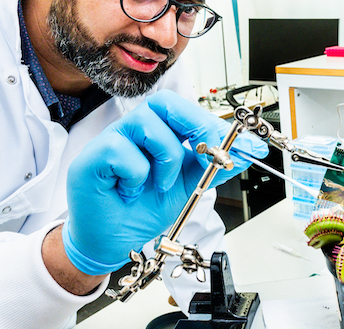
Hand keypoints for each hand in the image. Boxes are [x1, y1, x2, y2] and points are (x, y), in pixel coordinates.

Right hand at [62, 90, 267, 274]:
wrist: (113, 240)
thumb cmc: (143, 209)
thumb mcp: (190, 187)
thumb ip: (214, 166)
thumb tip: (249, 150)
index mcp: (160, 132)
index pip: (188, 111)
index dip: (216, 125)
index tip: (247, 146)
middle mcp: (137, 130)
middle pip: (165, 103)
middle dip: (195, 126)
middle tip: (206, 156)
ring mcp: (114, 139)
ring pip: (147, 124)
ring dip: (165, 159)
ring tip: (160, 185)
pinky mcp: (94, 155)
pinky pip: (122, 151)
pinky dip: (135, 176)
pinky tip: (129, 192)